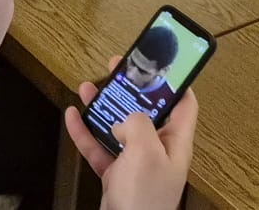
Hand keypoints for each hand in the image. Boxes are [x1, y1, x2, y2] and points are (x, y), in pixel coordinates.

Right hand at [64, 59, 197, 209]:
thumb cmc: (144, 200)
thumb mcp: (145, 151)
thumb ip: (137, 123)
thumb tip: (124, 120)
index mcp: (175, 143)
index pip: (184, 105)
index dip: (175, 81)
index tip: (161, 62)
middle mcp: (157, 151)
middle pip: (146, 112)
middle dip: (130, 90)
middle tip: (117, 69)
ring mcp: (135, 164)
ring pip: (118, 127)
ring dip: (103, 107)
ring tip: (90, 87)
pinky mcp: (115, 176)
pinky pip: (99, 148)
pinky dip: (86, 131)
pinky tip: (74, 116)